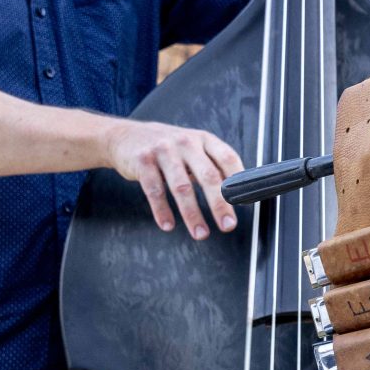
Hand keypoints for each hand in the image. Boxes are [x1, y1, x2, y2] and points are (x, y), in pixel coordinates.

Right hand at [104, 120, 243, 238]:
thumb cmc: (167, 147)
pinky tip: (168, 225)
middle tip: (228, 225)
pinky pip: (154, 190)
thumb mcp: (192, 147)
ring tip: (201, 233)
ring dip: (192, 214)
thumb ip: (211, 164)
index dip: (238, 180)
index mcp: (204, 139)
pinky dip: (162, 211)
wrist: (125, 136)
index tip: (244, 202)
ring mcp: (163, 150)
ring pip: (182, 187)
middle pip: (208, 176)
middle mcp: (186, 142)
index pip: (227, 158)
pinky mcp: (143, 161)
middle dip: (220, 204)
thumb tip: (237, 193)